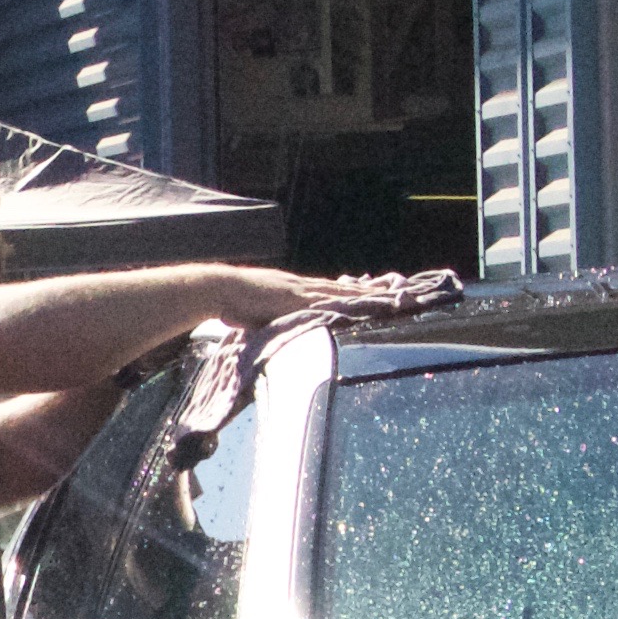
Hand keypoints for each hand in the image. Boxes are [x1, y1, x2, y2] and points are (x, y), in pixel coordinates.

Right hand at [206, 266, 398, 326]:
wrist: (220, 289)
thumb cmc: (231, 304)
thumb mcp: (255, 315)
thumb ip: (267, 321)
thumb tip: (266, 332)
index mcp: (292, 290)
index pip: (328, 290)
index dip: (349, 292)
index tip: (369, 291)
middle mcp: (301, 286)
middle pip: (343, 289)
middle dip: (369, 291)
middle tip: (396, 291)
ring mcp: (301, 290)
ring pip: (343, 292)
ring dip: (369, 295)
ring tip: (394, 297)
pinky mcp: (298, 297)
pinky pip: (332, 299)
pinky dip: (352, 301)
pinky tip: (368, 304)